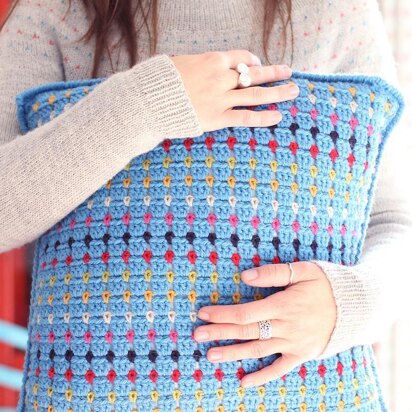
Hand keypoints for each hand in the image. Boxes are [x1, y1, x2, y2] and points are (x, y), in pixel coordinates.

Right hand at [170, 49, 298, 131]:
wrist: (149, 102)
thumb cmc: (159, 82)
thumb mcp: (177, 63)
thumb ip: (195, 64)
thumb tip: (199, 65)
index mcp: (211, 60)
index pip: (240, 57)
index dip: (252, 60)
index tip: (258, 63)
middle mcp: (221, 77)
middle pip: (253, 73)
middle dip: (273, 72)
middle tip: (288, 72)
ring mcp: (221, 98)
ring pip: (256, 94)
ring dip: (277, 92)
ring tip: (293, 91)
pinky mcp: (218, 118)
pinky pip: (246, 117)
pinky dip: (263, 117)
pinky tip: (278, 116)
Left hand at [194, 261, 336, 387]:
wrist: (358, 306)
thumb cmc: (327, 283)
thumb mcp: (303, 270)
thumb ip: (273, 273)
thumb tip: (244, 276)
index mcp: (284, 305)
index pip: (245, 313)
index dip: (222, 314)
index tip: (203, 312)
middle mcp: (286, 327)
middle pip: (246, 332)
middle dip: (219, 333)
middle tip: (197, 335)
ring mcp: (294, 344)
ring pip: (257, 351)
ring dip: (232, 353)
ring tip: (210, 355)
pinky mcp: (302, 354)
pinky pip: (280, 369)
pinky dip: (262, 377)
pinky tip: (245, 383)